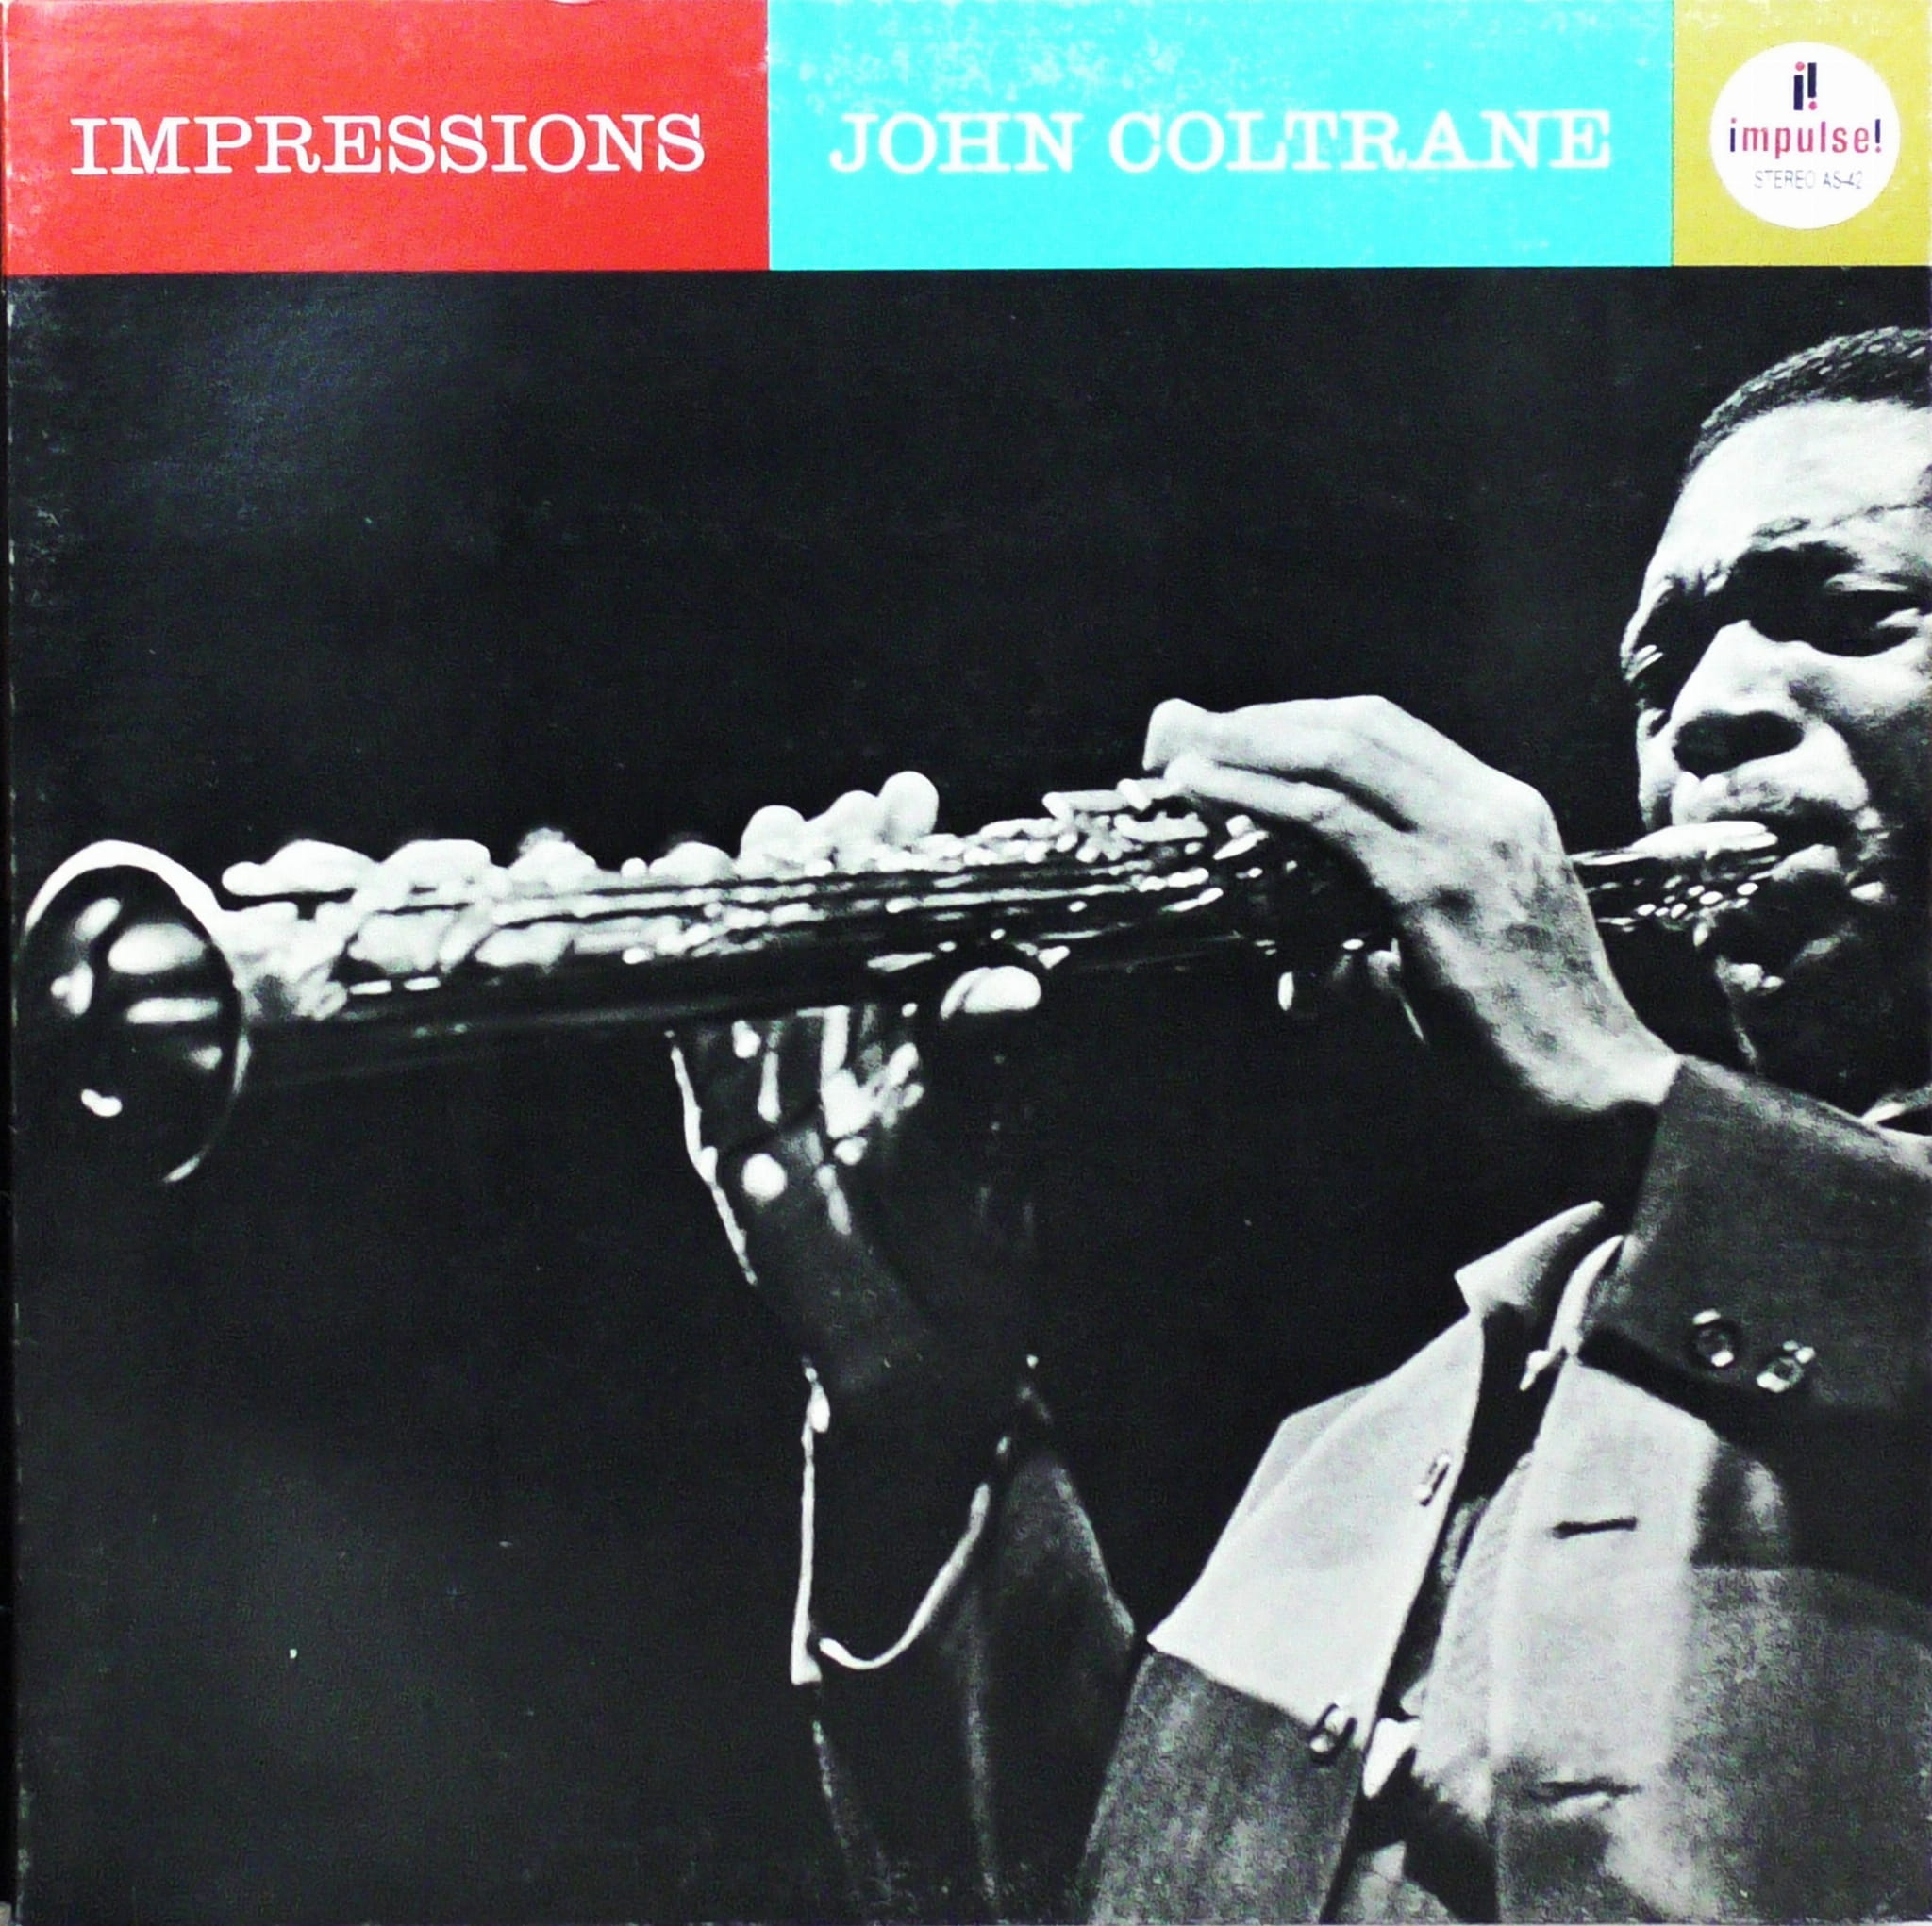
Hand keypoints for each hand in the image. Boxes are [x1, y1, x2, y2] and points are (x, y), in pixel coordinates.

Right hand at [671, 775, 1040, 1433]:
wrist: (927, 1352)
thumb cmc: (977, 1233)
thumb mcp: (990, 1132)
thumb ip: (985, 1052)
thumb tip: (1013, 979)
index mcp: (917, 1026)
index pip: (903, 919)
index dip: (901, 855)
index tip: (908, 794)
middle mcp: (844, 1041)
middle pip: (818, 930)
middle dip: (817, 864)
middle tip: (822, 812)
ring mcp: (781, 1084)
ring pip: (755, 975)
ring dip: (749, 913)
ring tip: (751, 845)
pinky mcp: (730, 1135)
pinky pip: (705, 1055)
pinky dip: (694, 1000)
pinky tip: (690, 938)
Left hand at [1145, 697, 1680, 1131]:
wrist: (1597, 1090)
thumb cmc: (1521, 1039)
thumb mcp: (1446, 963)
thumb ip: (1373, 948)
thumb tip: (1301, 975)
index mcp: (1504, 811)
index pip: (1389, 733)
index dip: (1300, 723)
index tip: (1231, 736)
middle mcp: (1494, 806)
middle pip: (1358, 725)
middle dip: (1262, 721)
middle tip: (1184, 732)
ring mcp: (1472, 840)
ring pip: (1339, 755)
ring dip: (1247, 748)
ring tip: (1178, 756)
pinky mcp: (1439, 888)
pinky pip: (1331, 820)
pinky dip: (1259, 798)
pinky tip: (1207, 795)